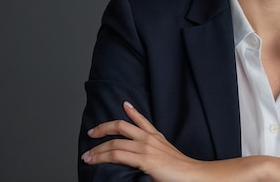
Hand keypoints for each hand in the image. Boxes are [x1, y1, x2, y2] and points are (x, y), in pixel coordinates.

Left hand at [81, 101, 199, 181]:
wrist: (191, 175)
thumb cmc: (180, 169)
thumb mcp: (167, 152)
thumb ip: (155, 150)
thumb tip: (143, 156)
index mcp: (156, 136)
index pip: (142, 119)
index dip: (131, 111)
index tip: (124, 104)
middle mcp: (149, 138)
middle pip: (121, 126)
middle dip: (103, 128)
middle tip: (92, 133)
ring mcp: (145, 148)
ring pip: (115, 144)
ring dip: (97, 150)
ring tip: (87, 156)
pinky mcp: (144, 160)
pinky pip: (117, 156)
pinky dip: (103, 156)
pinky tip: (96, 158)